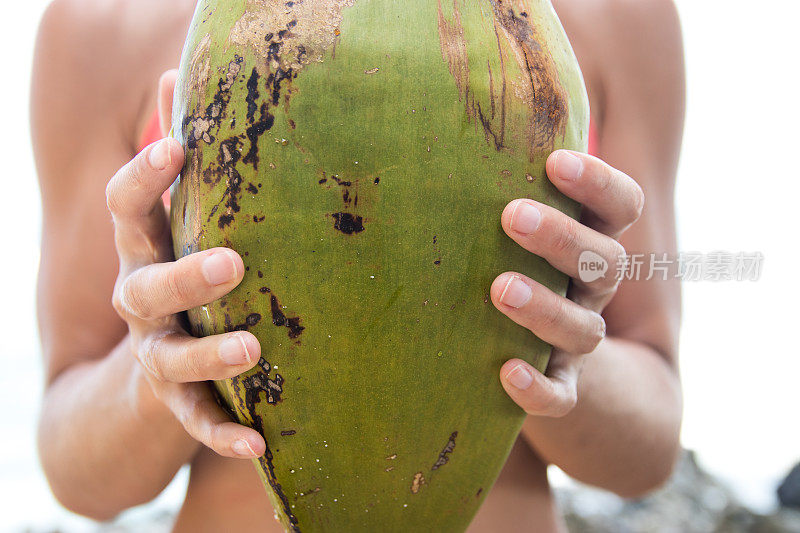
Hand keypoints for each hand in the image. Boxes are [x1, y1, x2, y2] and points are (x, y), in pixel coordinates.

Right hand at [105, 71, 265, 458]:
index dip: (143, 179)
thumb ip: (178, 164)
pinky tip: (261, 445)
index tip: (176, 148)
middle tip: (233, 263)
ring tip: (253, 349)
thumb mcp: (175, 226)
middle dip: (185, 274)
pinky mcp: (177, 405)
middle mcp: (141, 305)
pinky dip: (226, 434)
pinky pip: (198, 423)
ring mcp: (156, 357)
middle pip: (146, 287)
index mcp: (144, 254)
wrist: (145, 378)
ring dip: (209, 354)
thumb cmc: (180, 280)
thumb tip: (177, 74)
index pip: (127, 212)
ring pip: (173, 358)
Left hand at [493, 150, 643, 416]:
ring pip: (585, 329)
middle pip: (605, 262)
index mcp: (589, 240)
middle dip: (562, 237)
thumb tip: (431, 106)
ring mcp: (577, 340)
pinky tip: (506, 372)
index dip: (599, 183)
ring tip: (499, 288)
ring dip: (547, 307)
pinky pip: (561, 395)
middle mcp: (592, 289)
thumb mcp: (508, 223)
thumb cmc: (506, 260)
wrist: (528, 352)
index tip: (555, 161)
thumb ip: (493, 180)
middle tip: (511, 214)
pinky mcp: (559, 385)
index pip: (621, 206)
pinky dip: (539, 388)